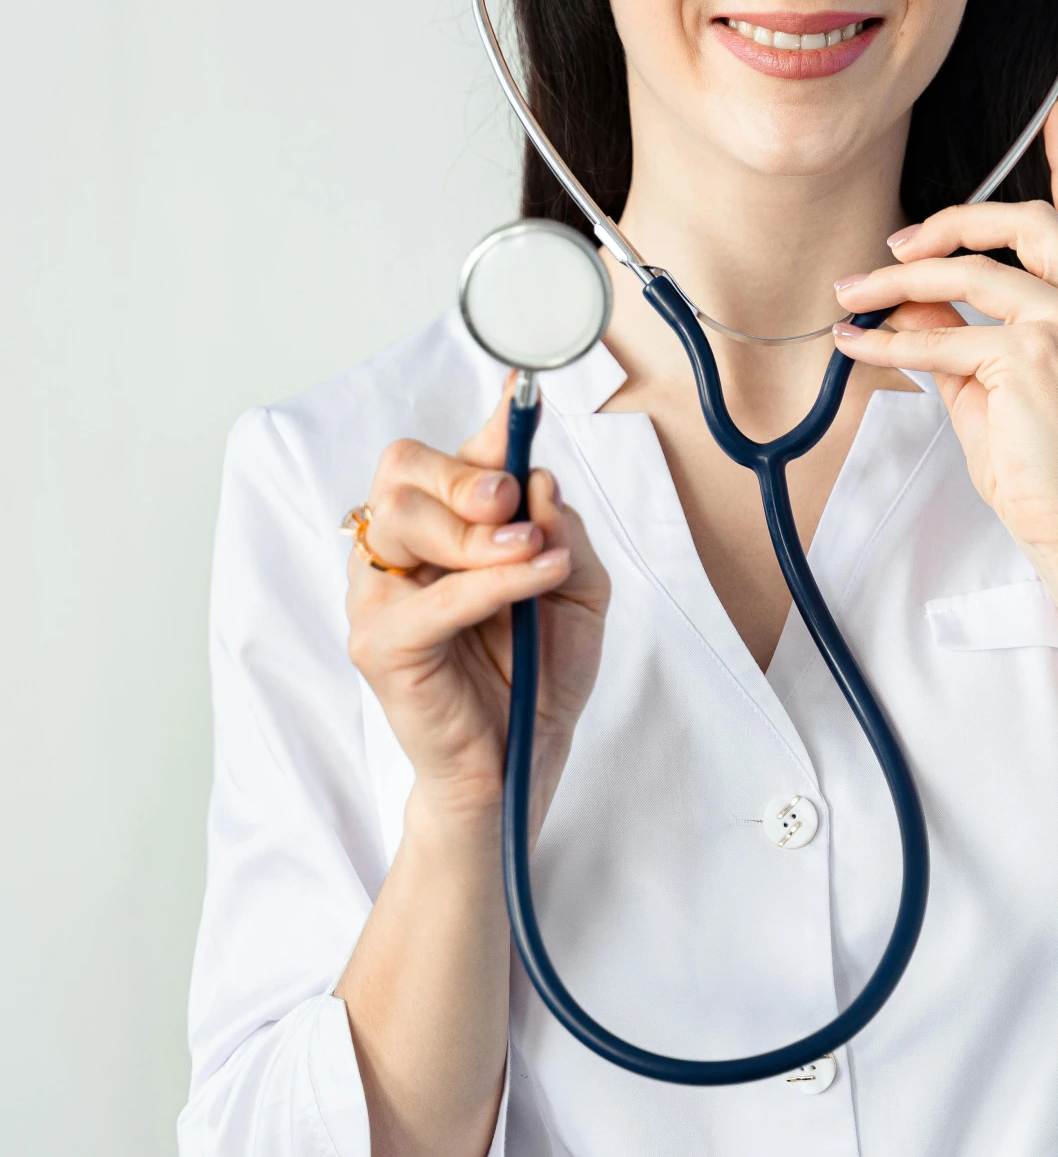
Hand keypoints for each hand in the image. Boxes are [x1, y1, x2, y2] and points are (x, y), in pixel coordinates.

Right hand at [345, 383, 609, 817]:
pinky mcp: (379, 647)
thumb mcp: (578, 587)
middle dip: (467, 475)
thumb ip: (561, 529)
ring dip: (476, 527)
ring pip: (402, 518)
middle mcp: (401, 554)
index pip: (447, 458)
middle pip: (403, 470)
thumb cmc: (539, 675)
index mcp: (442, 529)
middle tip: (515, 502)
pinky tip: (536, 576)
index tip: (520, 395)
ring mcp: (381, 598)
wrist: (523, 761)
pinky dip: (490, 581)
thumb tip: (539, 479)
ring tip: (533, 550)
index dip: (486, 425)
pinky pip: (429, 599)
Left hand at [829, 97, 1057, 590]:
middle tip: (898, 241)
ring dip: (899, 278)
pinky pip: (941, 336)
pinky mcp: (1033, 360)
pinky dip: (889, 341)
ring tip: (854, 294)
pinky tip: (857, 344)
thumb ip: (969, 328)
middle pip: (1026, 221)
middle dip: (953, 219)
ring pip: (973, 271)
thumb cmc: (1056, 471)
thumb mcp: (1006, 384)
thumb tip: (911, 290)